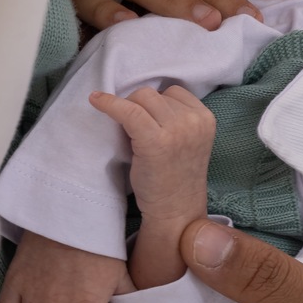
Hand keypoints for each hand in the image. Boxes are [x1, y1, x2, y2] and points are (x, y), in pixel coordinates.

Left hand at [90, 86, 215, 224]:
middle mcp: (194, 121)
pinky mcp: (155, 141)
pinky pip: (128, 111)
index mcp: (206, 118)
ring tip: (130, 135)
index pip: (174, 92)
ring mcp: (177, 130)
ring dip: (129, 109)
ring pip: (141, 97)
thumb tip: (140, 96)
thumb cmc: (176, 177)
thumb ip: (177, 117)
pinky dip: (109, 104)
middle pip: (154, 93)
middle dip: (140, 107)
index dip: (156, 104)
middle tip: (136, 132)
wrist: (175, 210)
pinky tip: (96, 100)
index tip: (148, 121)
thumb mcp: (188, 140)